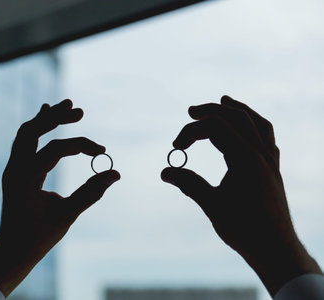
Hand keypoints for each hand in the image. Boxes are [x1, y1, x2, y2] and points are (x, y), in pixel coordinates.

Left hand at [0, 99, 119, 296]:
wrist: (11, 250)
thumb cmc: (38, 237)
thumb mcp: (67, 215)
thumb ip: (91, 192)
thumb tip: (115, 173)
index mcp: (25, 178)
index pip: (55, 149)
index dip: (81, 145)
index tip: (102, 150)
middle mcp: (14, 168)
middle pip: (33, 130)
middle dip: (56, 118)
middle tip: (79, 111)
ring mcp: (12, 168)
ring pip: (26, 133)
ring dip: (45, 119)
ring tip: (65, 107)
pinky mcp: (15, 171)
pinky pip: (23, 142)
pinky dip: (36, 129)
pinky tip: (46, 117)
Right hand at [161, 95, 321, 295]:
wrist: (275, 249)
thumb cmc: (243, 229)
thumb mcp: (211, 204)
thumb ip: (188, 184)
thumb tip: (165, 172)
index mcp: (245, 159)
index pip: (215, 129)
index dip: (191, 132)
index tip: (176, 147)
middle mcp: (260, 154)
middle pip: (236, 118)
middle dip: (212, 111)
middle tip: (191, 111)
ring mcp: (270, 161)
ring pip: (257, 123)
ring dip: (238, 109)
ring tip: (224, 100)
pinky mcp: (273, 169)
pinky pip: (267, 137)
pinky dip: (255, 124)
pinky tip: (247, 126)